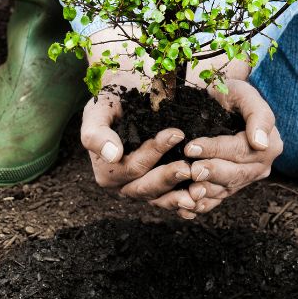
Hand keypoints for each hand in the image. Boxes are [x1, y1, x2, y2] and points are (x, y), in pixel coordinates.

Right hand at [80, 69, 200, 218]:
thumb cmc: (112, 101)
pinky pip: (170, 200)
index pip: (131, 166)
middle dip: (167, 178)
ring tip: (199, 191)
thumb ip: (96, 133)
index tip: (176, 134)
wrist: (127, 96)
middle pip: (145, 187)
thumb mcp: (98, 110)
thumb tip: (112, 154)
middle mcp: (123, 184)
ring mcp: (142, 187)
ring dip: (179, 198)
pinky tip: (201, 201)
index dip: (153, 153)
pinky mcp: (158, 187)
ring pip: (159, 199)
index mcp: (106, 170)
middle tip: (188, 168)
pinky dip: (184, 202)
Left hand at [182, 78, 282, 214]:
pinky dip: (202, 205)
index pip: (240, 150)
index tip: (192, 147)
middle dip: (211, 173)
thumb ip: (258, 115)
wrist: (220, 103)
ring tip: (188, 191)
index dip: (216, 149)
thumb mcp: (245, 94)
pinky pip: (217, 200)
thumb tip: (261, 143)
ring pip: (225, 190)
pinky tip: (186, 206)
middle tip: (190, 170)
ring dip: (206, 192)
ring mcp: (244, 179)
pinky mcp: (229, 187)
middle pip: (235, 174)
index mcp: (269, 145)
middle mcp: (260, 166)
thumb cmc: (231, 94)